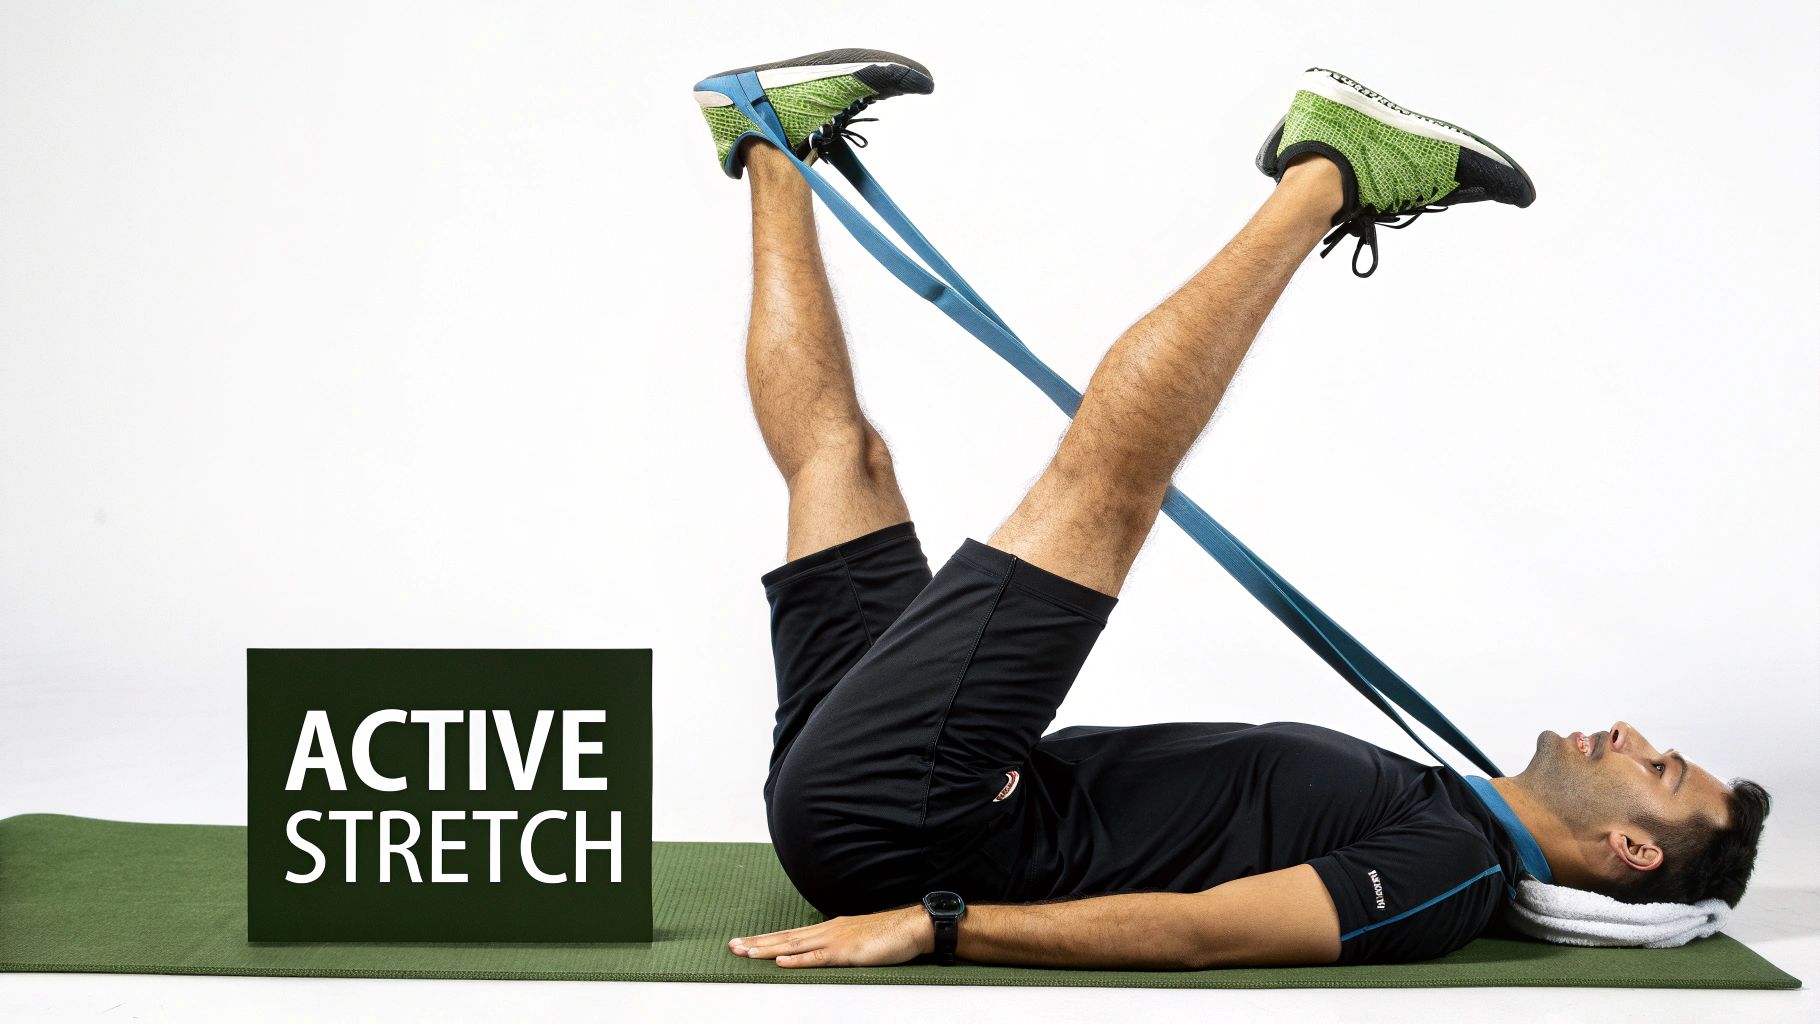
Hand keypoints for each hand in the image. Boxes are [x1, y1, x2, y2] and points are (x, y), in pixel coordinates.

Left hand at [729, 905, 933, 967]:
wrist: (912, 927)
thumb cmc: (889, 935)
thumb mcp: (857, 940)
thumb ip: (838, 946)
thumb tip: (822, 955)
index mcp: (829, 929)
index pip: (791, 935)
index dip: (767, 939)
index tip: (745, 942)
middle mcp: (827, 931)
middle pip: (785, 938)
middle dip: (757, 942)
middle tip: (732, 946)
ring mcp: (835, 940)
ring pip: (794, 946)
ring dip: (767, 949)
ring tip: (745, 952)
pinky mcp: (846, 952)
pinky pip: (817, 958)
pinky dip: (796, 960)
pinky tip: (780, 961)